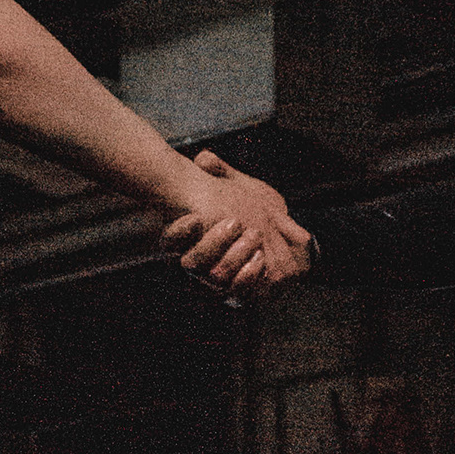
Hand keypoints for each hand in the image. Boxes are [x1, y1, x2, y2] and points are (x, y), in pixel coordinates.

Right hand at [160, 149, 313, 294]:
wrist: (284, 242)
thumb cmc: (254, 211)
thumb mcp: (238, 188)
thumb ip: (221, 174)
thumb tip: (203, 158)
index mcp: (192, 240)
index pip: (170, 241)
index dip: (178, 232)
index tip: (196, 217)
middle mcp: (200, 265)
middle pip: (191, 262)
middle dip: (214, 242)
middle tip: (235, 221)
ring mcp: (218, 283)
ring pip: (213, 278)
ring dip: (233, 257)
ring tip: (253, 236)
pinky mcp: (238, 295)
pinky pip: (237, 294)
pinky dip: (247, 277)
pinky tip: (260, 260)